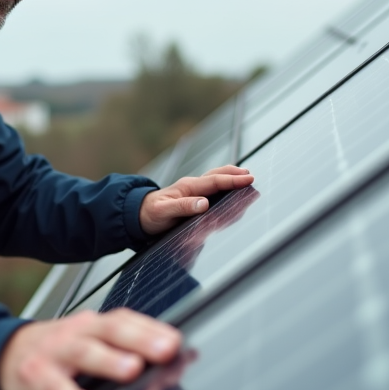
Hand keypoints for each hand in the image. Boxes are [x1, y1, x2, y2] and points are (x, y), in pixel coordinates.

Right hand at [0, 309, 180, 389]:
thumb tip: (181, 356)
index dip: (153, 329)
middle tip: (166, 349)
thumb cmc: (61, 350)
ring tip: (132, 370)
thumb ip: (131, 348)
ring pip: (84, 352)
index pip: (127, 320)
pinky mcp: (36, 376)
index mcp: (96, 324)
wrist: (8, 354)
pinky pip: (55, 388)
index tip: (178, 342)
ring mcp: (56, 351)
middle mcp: (79, 332)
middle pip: (111, 329)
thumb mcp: (93, 343)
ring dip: (109, 360)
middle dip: (140, 338)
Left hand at [139, 166, 253, 236]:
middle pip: (217, 176)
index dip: (232, 180)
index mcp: (187, 187)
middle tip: (251, 175)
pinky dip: (223, 185)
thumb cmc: (150, 214)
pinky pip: (211, 189)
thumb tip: (204, 204)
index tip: (248, 178)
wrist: (137, 215)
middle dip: (235, 174)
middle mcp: (192, 186)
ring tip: (245, 178)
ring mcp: (192, 191)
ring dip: (230, 178)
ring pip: (215, 180)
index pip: (215, 182)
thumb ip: (183, 207)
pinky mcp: (191, 198)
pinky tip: (229, 189)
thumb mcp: (164, 212)